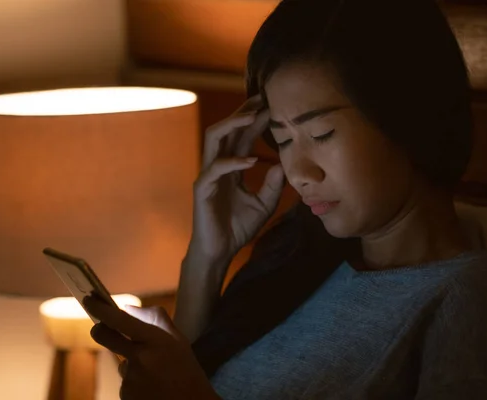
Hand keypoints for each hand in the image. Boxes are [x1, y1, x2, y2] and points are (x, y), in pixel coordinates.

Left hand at [83, 296, 219, 399]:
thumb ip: (153, 319)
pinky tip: (151, 386)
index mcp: (155, 340)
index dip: (100, 308)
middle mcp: (140, 358)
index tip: (88, 299)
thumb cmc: (185, 369)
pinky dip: (136, 381)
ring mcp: (130, 378)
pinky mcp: (126, 395)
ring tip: (155, 374)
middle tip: (102, 328)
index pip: (120, 319)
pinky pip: (125, 381)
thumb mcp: (177, 339)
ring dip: (133, 364)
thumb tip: (126, 308)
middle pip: (104, 336)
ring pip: (121, 362)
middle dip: (100, 330)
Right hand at [190, 95, 284, 266]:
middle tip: (262, 98)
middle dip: (243, 112)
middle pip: (227, 128)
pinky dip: (234, 161)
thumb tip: (284, 165)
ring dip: (232, 124)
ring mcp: (208, 174)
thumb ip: (274, 186)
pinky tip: (252, 160)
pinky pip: (216, 168)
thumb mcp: (264, 205)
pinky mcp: (202, 188)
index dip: (255, 119)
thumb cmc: (238, 228)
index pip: (241, 136)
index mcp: (231, 167)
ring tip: (252, 116)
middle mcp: (218, 165)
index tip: (273, 105)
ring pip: (214, 138)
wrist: (220, 251)